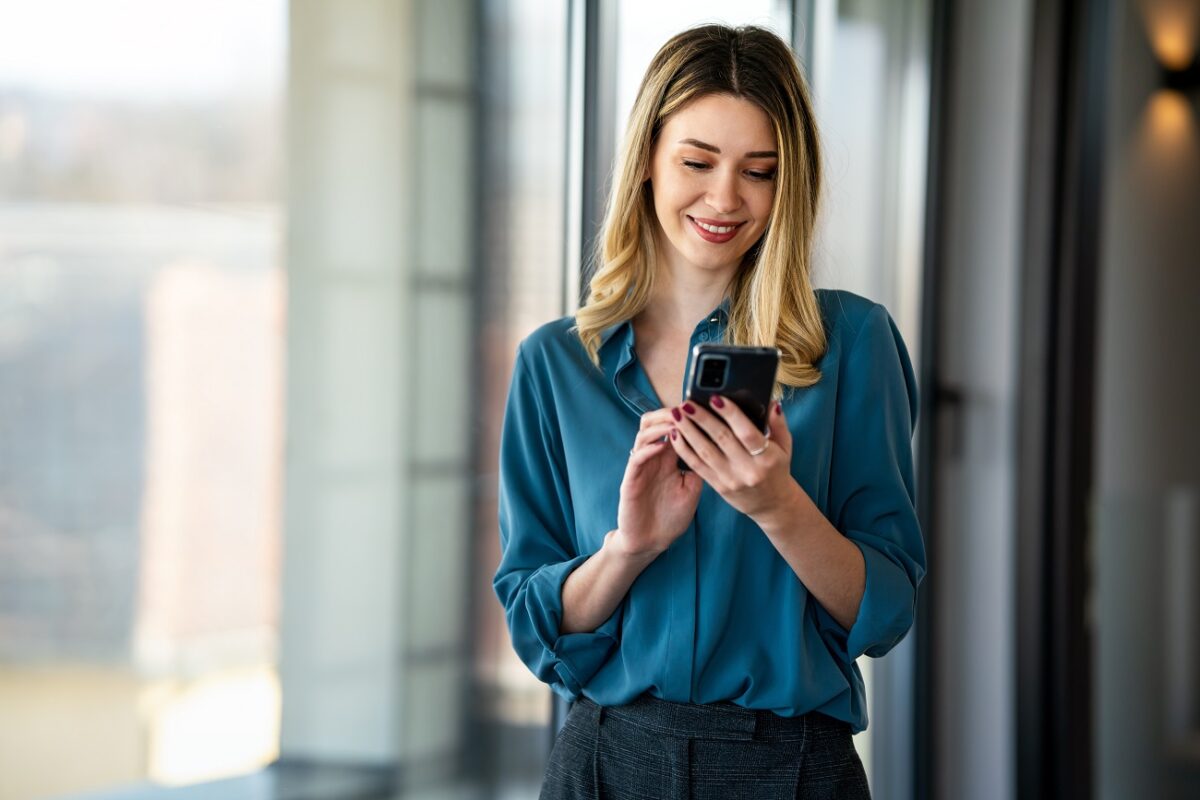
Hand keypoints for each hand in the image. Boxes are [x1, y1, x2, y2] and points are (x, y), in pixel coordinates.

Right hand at [613, 409, 702, 556]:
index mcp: (667, 458)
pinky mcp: (630, 481)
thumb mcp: (693, 489)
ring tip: (675, 422)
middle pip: (652, 423)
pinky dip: (648, 449)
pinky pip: (636, 458)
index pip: (671, 427)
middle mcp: (652, 458)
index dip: (683, 415)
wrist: (651, 542)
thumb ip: (700, 467)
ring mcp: (640, 468)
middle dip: (666, 413)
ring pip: (643, 435)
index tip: (699, 407)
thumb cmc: (671, 517)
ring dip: (659, 427)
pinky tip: (661, 446)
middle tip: (684, 410)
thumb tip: (716, 447)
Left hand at [668, 397, 798, 521]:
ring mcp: (731, 479)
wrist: (772, 505)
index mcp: (767, 457)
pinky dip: (684, 449)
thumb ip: (778, 424)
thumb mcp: (785, 447)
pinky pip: (697, 466)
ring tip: (677, 415)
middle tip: (687, 404)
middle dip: (702, 419)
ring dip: (688, 432)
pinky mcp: (718, 486)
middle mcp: (748, 469)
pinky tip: (675, 435)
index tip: (716, 399)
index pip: (747, 432)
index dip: (731, 414)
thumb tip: (772, 403)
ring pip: (705, 452)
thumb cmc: (777, 470)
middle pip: (722, 439)